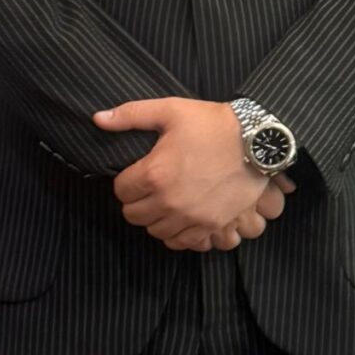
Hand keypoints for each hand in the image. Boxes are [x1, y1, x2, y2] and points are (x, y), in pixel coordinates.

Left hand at [95, 98, 292, 247]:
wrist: (257, 141)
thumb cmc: (212, 123)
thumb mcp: (170, 110)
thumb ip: (130, 115)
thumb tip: (98, 119)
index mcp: (155, 173)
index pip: (121, 191)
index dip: (126, 182)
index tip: (137, 174)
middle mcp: (170, 201)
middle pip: (134, 216)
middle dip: (137, 202)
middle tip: (149, 189)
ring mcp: (192, 218)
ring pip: (156, 232)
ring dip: (156, 219)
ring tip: (166, 204)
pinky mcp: (212, 226)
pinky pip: (183, 243)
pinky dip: (178, 234)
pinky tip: (182, 219)